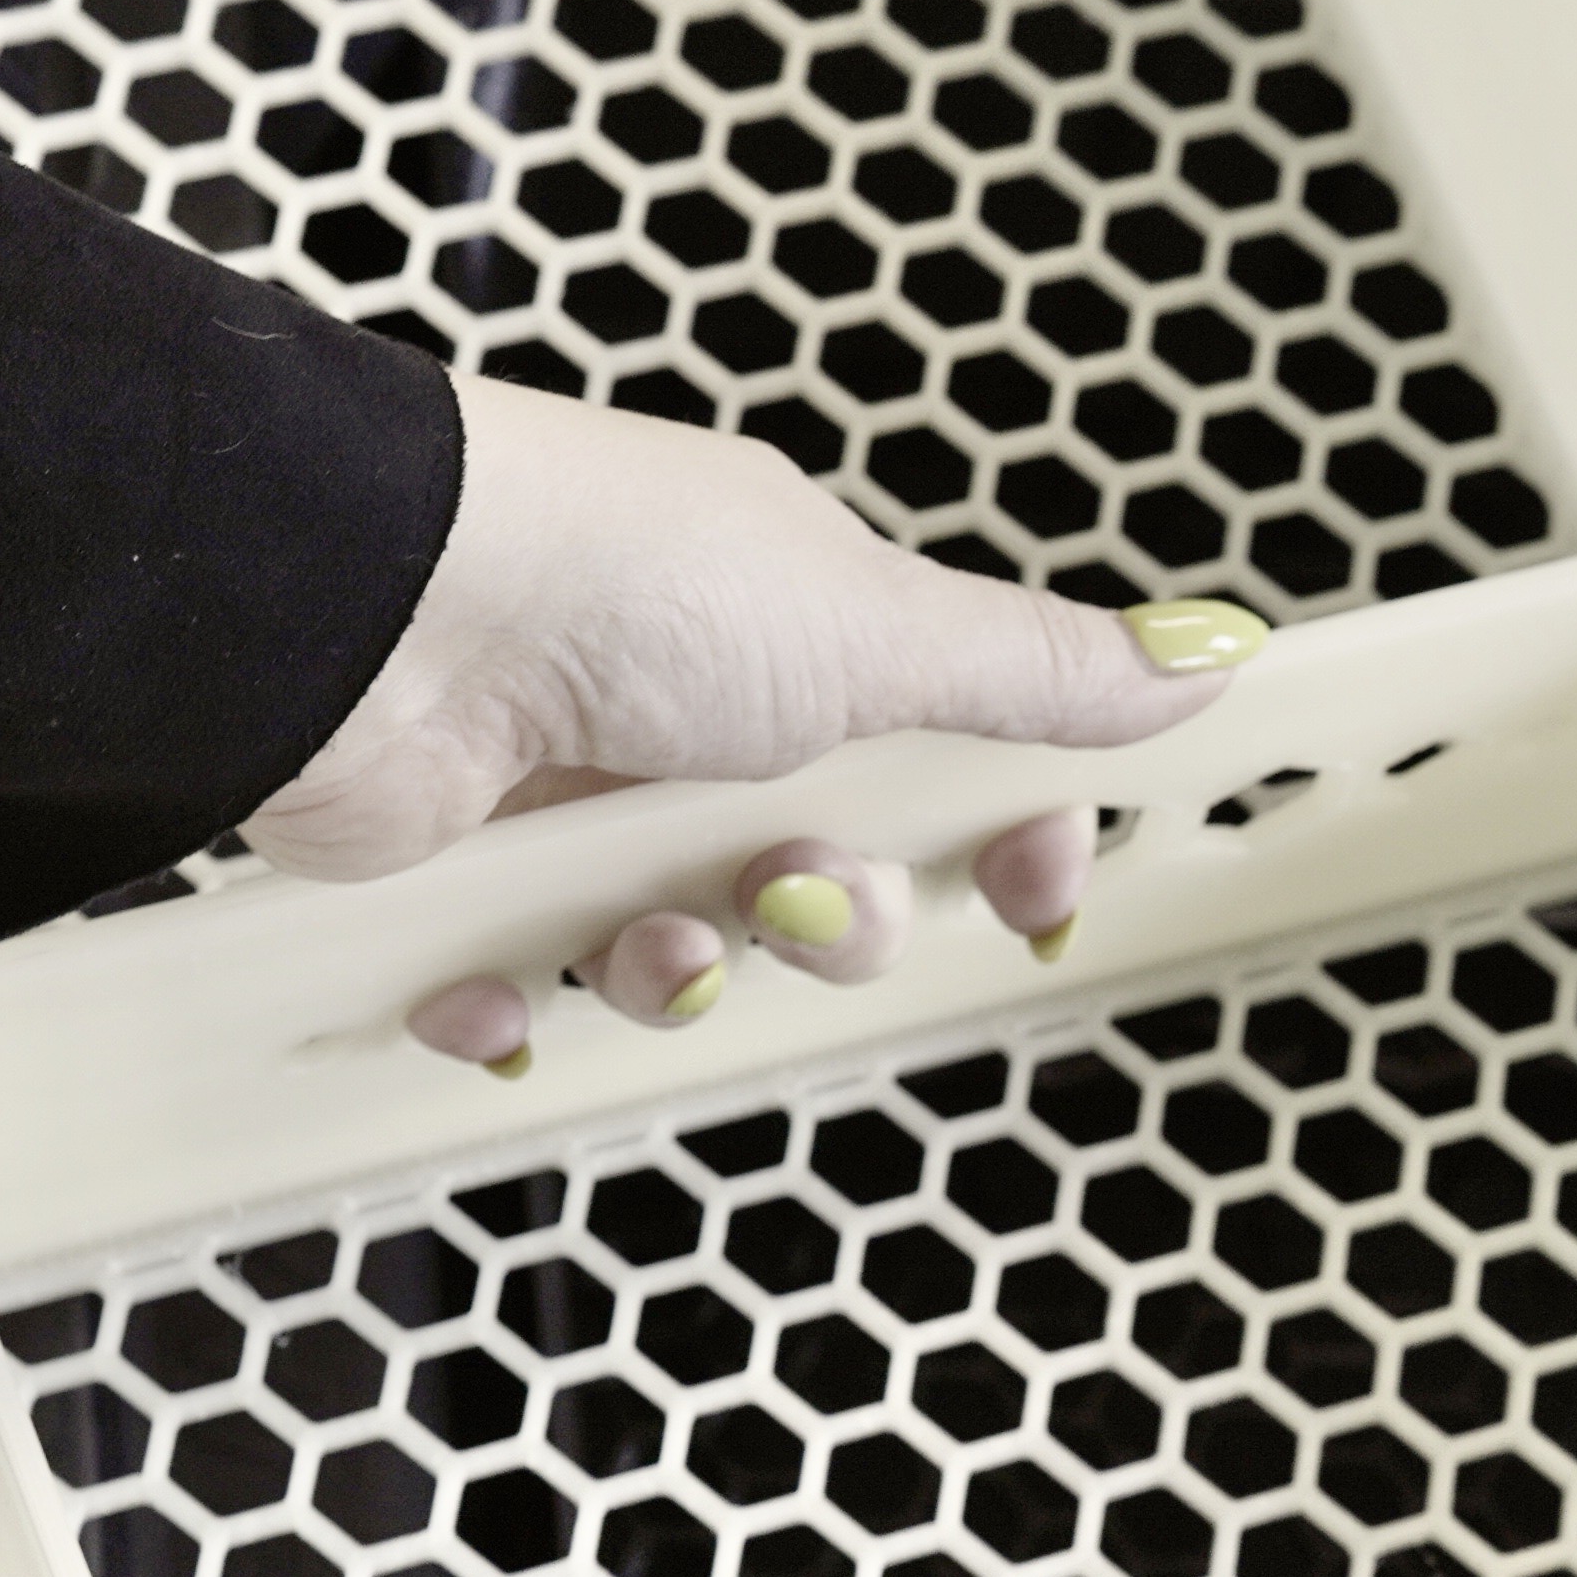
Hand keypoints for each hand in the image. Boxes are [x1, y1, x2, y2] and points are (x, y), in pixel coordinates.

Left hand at [241, 370, 1262, 1065]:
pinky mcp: (467, 877)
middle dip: (830, 924)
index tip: (1027, 887)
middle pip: (834, 893)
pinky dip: (520, 998)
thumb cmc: (617, 577)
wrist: (379, 617)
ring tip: (639, 928)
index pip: (951, 778)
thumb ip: (1037, 670)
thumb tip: (1198, 656)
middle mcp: (696, 716)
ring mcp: (580, 798)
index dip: (999, 850)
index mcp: (805, 638)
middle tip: (794, 891)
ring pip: (691, 957)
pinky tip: (508, 968)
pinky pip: (530, 993)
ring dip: (679, 969)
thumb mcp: (877, 624)